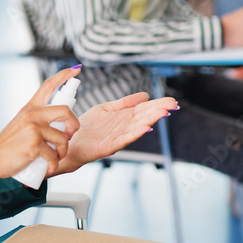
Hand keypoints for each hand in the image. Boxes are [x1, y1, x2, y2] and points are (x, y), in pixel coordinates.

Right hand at [0, 68, 82, 186]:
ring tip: (55, 157)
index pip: (48, 85)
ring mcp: (33, 128)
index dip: (63, 75)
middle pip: (66, 111)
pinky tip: (49, 167)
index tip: (76, 70)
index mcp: (30, 108)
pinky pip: (54, 154)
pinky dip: (54, 164)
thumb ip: (37, 119)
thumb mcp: (21, 124)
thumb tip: (61, 123)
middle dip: (74, 125)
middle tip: (71, 136)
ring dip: (63, 151)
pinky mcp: (34, 143)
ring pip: (63, 137)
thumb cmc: (8, 146)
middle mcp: (32, 114)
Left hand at [54, 92, 177, 174]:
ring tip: (162, 113)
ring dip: (151, 120)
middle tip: (172, 105)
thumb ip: (125, 102)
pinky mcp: (108, 146)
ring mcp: (117, 137)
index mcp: (124, 118)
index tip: (171, 101)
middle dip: (158, 111)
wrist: (70, 140)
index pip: (144, 109)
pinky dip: (134, 134)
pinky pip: (123, 140)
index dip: (157, 105)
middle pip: (144, 117)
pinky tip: (145, 128)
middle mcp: (123, 128)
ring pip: (137, 128)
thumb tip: (145, 95)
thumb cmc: (88, 126)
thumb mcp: (107, 108)